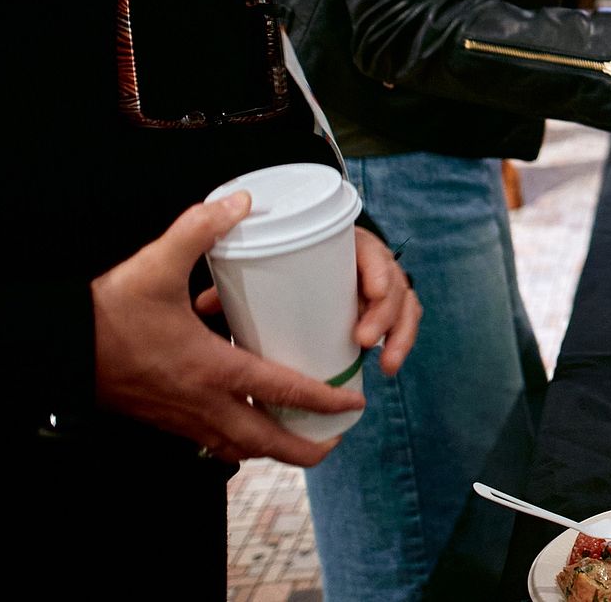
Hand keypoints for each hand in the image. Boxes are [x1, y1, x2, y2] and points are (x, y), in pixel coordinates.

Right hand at [94, 194, 366, 465]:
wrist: (54, 348)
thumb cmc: (107, 312)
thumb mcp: (156, 264)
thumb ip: (200, 229)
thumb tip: (241, 202)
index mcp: (211, 368)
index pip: (280, 390)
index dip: (321, 400)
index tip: (351, 405)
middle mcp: (201, 402)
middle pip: (264, 440)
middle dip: (304, 447)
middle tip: (335, 441)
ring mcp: (180, 417)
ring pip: (236, 447)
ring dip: (271, 448)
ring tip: (299, 440)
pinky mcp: (163, 419)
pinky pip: (210, 442)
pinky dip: (236, 442)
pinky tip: (245, 429)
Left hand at [194, 226, 419, 378]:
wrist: (299, 258)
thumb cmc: (276, 260)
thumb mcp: (257, 265)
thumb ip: (233, 279)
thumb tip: (205, 304)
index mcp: (345, 243)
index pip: (372, 250)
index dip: (379, 269)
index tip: (370, 292)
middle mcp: (368, 263)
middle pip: (394, 282)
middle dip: (387, 313)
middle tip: (363, 340)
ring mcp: (378, 288)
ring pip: (405, 304)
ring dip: (401, 333)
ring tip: (386, 364)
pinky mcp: (378, 312)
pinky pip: (401, 324)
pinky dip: (400, 343)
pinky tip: (389, 366)